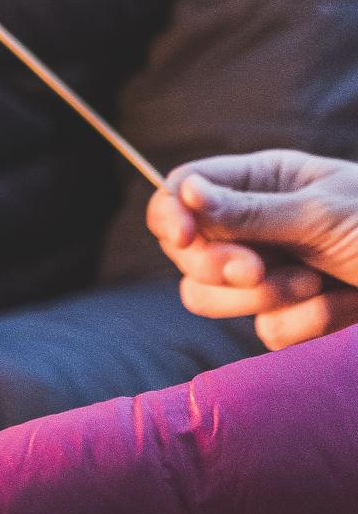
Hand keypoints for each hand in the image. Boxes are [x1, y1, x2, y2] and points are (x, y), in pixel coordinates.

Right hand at [152, 151, 357, 350]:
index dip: (172, 214)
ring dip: (265, 298)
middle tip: (258, 270)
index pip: (184, 190)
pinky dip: (308, 322)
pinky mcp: (293, 317)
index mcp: (264, 182)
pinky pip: (266, 331)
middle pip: (188, 252)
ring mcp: (272, 275)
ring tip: (317, 285)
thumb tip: (185, 192)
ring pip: (213, 297)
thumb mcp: (323, 212)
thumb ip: (249, 210)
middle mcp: (258, 227)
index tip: (185, 238)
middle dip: (221, 266)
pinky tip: (346, 304)